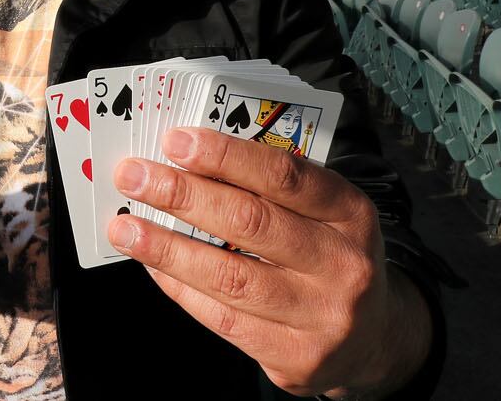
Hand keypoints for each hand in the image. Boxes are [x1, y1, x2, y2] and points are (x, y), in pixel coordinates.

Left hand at [108, 128, 430, 397]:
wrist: (375, 338)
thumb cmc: (330, 255)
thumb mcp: (325, 212)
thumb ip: (270, 187)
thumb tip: (186, 162)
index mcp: (351, 213)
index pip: (284, 176)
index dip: (225, 156)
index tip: (175, 141)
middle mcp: (344, 265)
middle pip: (250, 223)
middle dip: (182, 196)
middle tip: (133, 177)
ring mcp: (322, 317)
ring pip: (230, 277)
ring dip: (167, 248)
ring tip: (125, 227)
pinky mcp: (296, 359)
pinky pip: (224, 320)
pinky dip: (181, 289)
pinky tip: (154, 266)